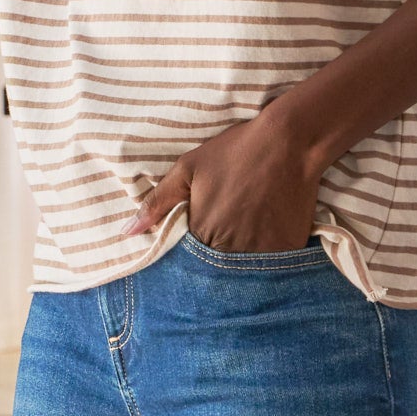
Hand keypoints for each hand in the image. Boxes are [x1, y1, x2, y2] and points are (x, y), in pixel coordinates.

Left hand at [127, 103, 321, 252]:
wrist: (289, 142)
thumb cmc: (234, 152)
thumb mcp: (188, 169)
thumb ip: (157, 203)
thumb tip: (127, 232)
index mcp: (202, 233)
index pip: (188, 261)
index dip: (192, 253)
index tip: (200, 238)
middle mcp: (229, 250)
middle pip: (216, 270)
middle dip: (215, 260)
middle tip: (226, 233)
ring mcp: (261, 254)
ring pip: (243, 273)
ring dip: (240, 262)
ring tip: (246, 235)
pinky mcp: (287, 251)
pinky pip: (271, 267)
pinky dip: (266, 260)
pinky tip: (266, 235)